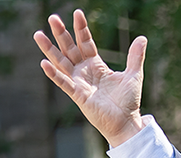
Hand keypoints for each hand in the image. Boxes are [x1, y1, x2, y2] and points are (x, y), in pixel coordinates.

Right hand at [34, 9, 146, 146]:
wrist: (126, 122)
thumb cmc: (128, 101)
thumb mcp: (134, 75)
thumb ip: (135, 56)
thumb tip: (142, 38)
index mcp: (96, 65)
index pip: (85, 43)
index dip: (81, 29)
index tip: (77, 12)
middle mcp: (84, 72)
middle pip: (69, 49)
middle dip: (61, 34)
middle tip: (53, 18)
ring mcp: (79, 83)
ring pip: (61, 63)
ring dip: (49, 49)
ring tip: (38, 34)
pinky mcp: (78, 96)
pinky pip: (64, 83)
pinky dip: (54, 74)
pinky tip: (44, 63)